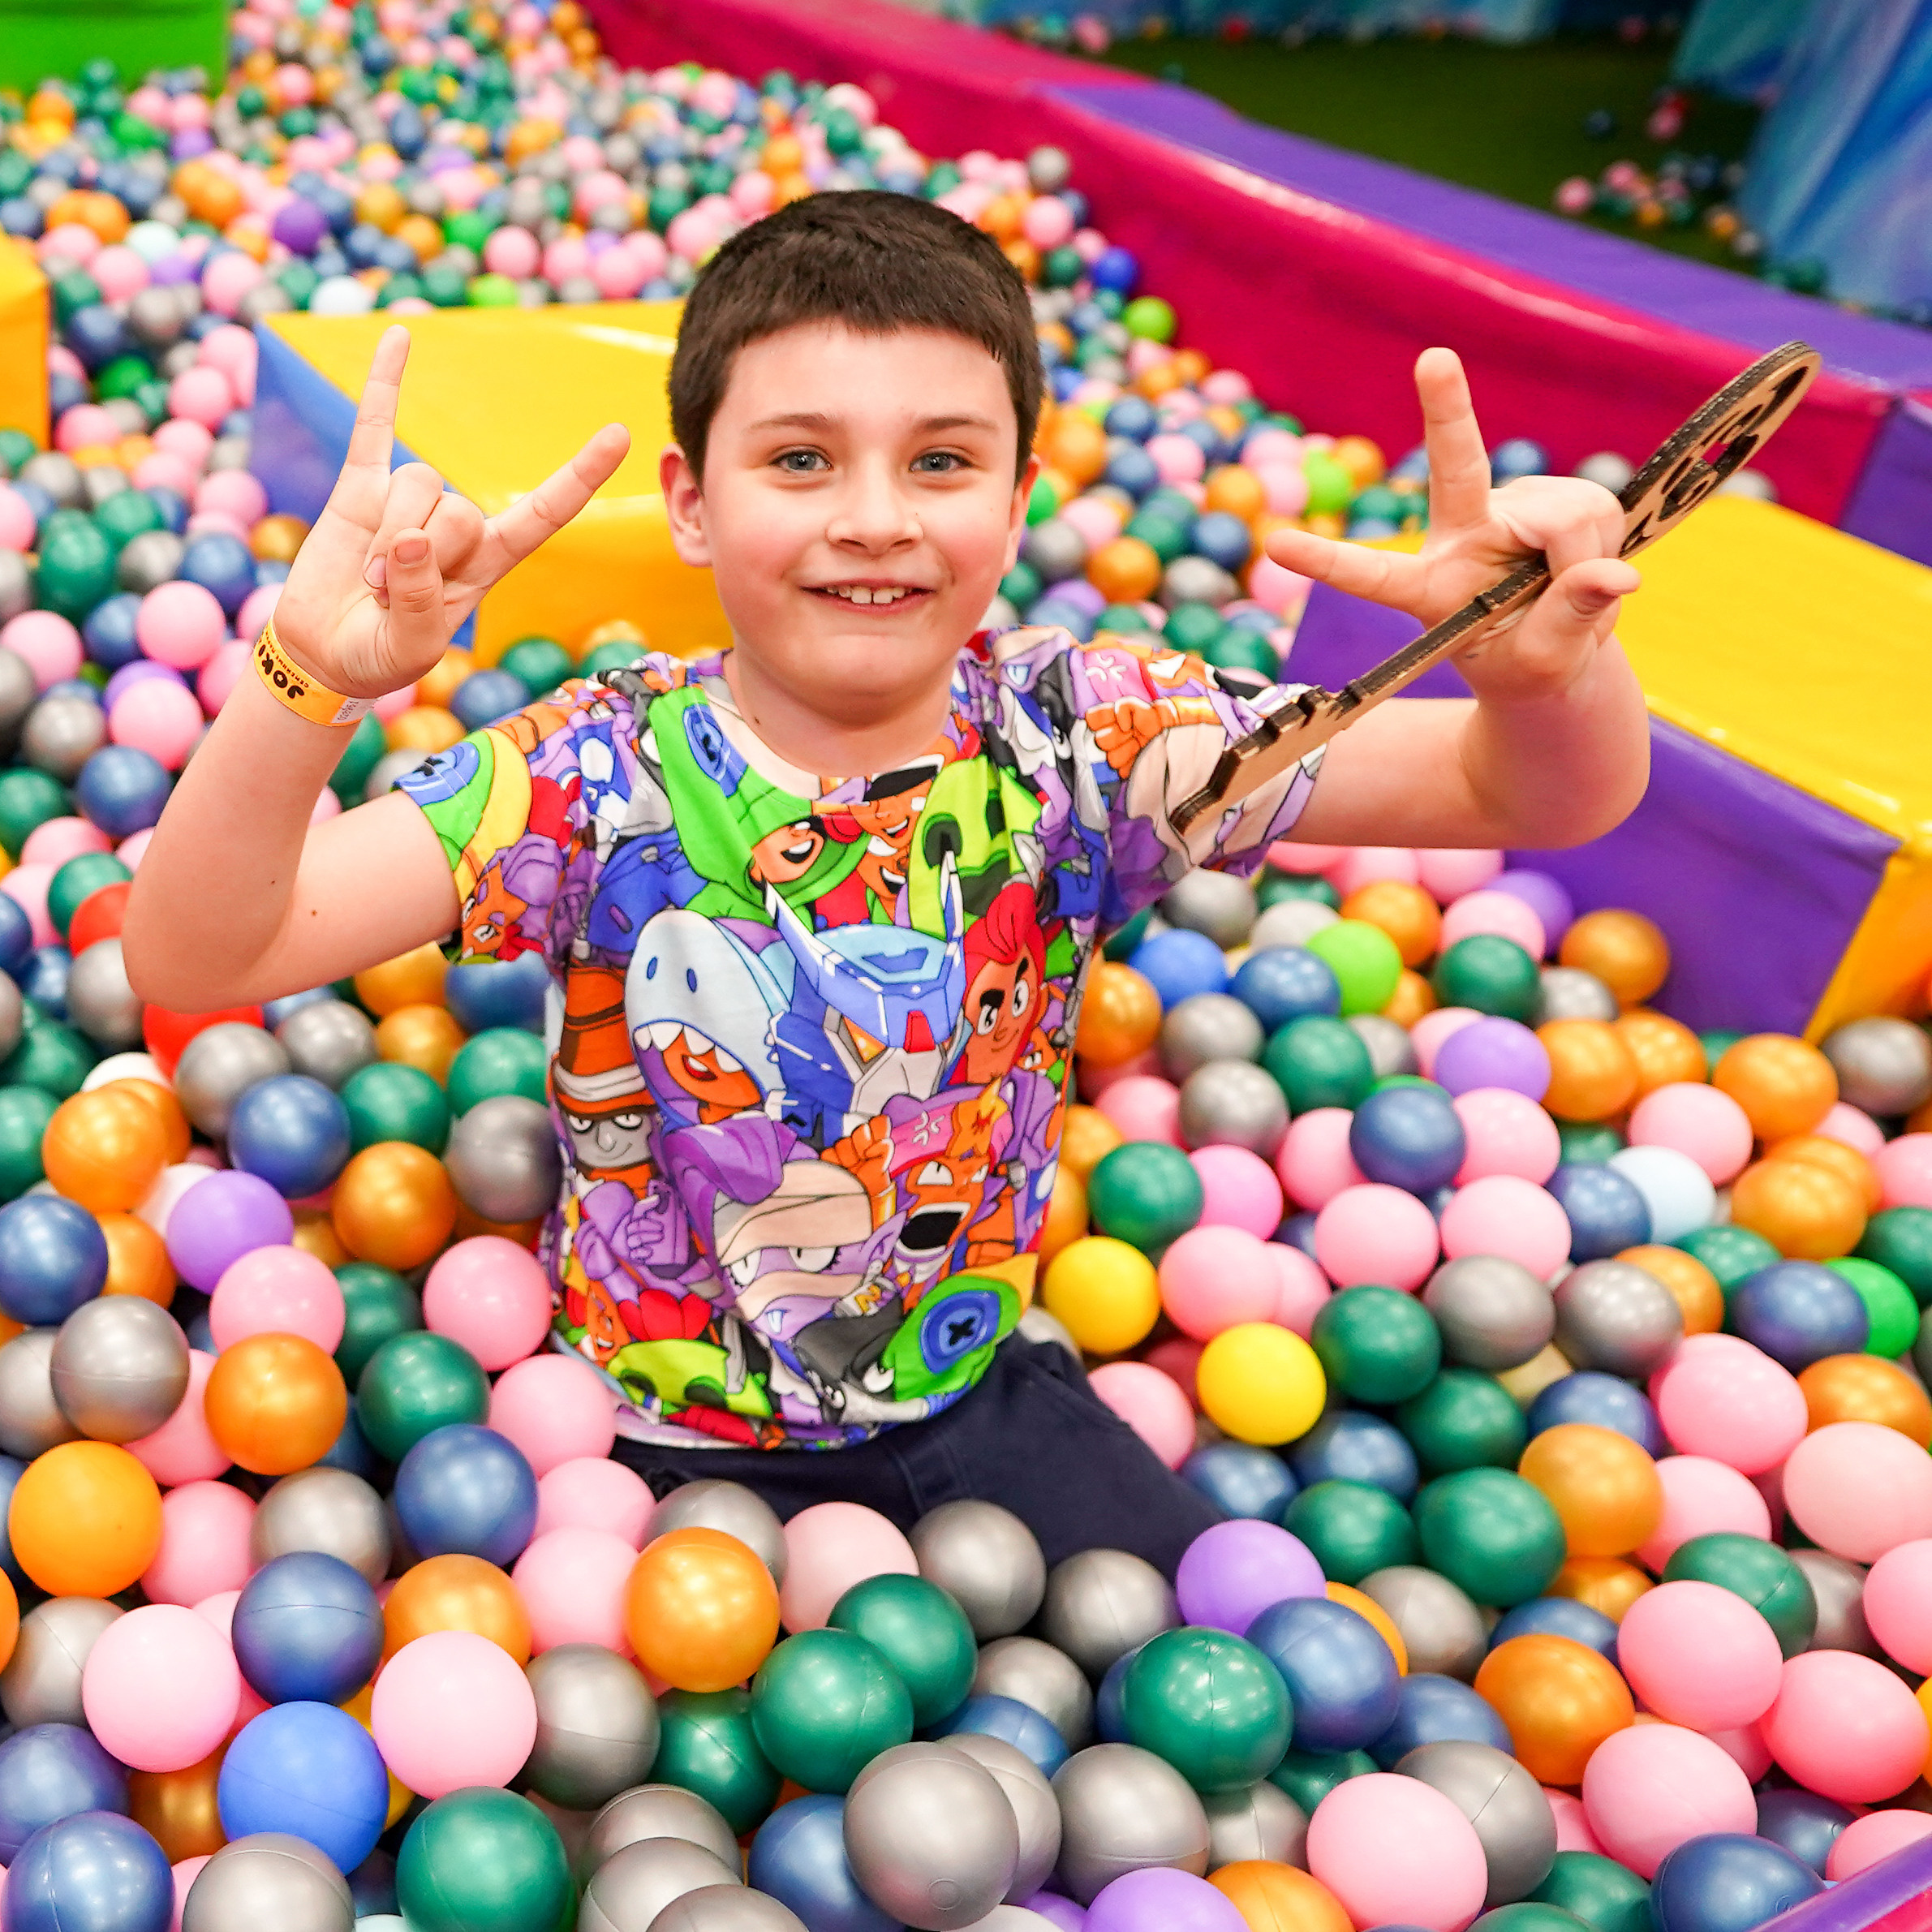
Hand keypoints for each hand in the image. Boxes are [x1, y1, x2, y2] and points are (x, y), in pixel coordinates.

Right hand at [272, 326, 630, 698]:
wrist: (325, 651)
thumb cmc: (382, 656)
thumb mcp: (413, 648)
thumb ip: (420, 601)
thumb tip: (408, 539)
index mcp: (489, 562)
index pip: (543, 512)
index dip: (579, 477)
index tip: (619, 435)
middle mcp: (457, 525)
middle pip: (459, 506)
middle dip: (421, 553)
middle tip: (390, 597)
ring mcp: (409, 501)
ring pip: (416, 482)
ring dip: (386, 535)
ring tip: (369, 578)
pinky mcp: (361, 487)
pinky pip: (374, 424)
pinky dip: (384, 383)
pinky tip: (401, 336)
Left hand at [1265, 348, 1641, 703]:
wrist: (1560, 656)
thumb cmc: (1531, 667)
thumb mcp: (1544, 667)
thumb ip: (1569, 622)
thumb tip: (1614, 575)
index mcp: (1428, 588)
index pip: (1373, 576)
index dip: (1329, 562)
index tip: (1277, 547)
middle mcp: (1462, 533)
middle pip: (1456, 467)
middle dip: (1447, 409)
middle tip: (1434, 356)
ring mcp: (1512, 508)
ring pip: (1565, 519)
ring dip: (1585, 561)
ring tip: (1571, 597)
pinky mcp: (1559, 497)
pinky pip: (1597, 512)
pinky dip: (1606, 547)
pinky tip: (1590, 568)